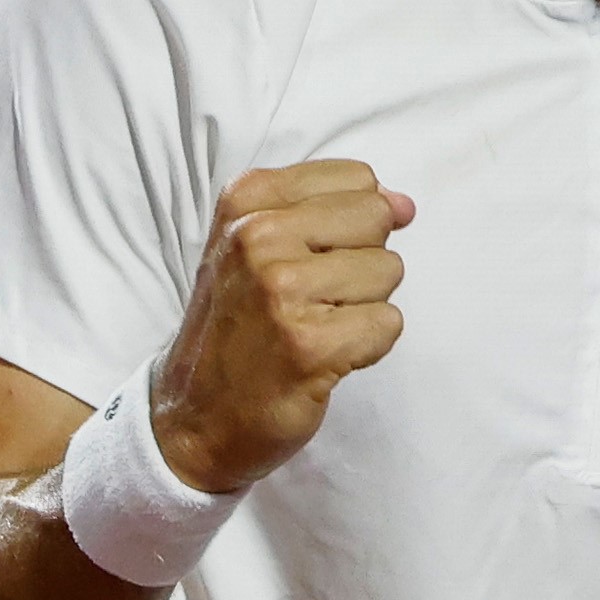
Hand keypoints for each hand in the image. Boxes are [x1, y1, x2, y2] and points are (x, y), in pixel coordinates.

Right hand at [148, 160, 413, 493]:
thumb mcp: (258, 247)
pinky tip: (323, 359)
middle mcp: (257, 236)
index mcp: (245, 200)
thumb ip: (333, 211)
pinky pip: (388, 323)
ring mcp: (281, 289)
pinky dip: (366, 348)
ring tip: (312, 329)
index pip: (357, 179)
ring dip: (362, 308)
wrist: (194, 420)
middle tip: (311, 300)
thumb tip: (404, 205)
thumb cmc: (238, 329)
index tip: (308, 261)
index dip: (350, 226)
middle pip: (375, 217)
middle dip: (360, 262)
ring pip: (388, 270)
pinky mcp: (309, 344)